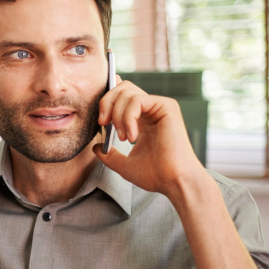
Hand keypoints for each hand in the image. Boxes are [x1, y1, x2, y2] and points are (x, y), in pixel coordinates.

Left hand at [93, 79, 207, 199]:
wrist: (172, 181)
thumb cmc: (154, 175)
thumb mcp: (124, 165)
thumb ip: (110, 155)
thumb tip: (96, 147)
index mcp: (142, 120)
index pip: (121, 97)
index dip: (106, 102)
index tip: (101, 123)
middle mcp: (151, 111)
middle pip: (122, 88)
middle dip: (106, 103)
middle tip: (103, 123)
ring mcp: (159, 107)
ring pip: (127, 92)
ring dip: (117, 115)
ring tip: (123, 137)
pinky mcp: (167, 106)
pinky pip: (137, 100)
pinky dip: (128, 118)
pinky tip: (132, 137)